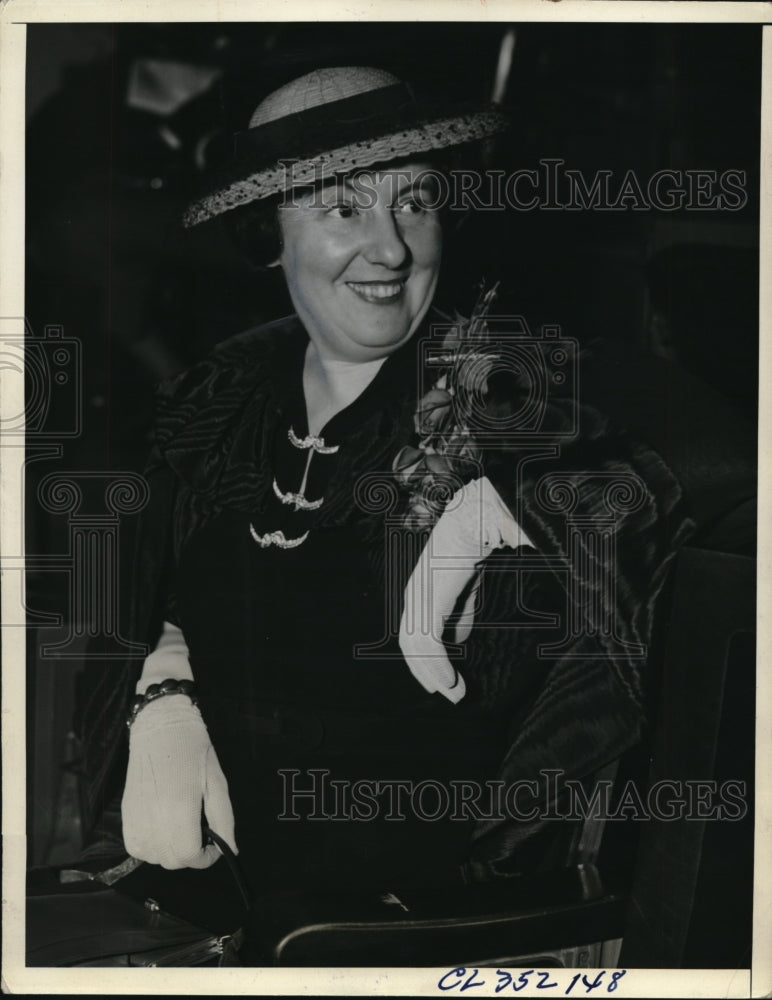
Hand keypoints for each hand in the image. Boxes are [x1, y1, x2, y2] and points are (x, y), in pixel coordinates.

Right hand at [122, 695, 237, 868]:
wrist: (159, 728)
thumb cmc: (193, 750)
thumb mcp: (217, 782)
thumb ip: (224, 819)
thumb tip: (231, 849)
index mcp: (180, 808)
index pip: (189, 855)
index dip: (205, 858)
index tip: (213, 845)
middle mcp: (153, 818)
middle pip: (172, 861)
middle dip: (191, 854)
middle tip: (200, 832)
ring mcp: (134, 819)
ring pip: (154, 858)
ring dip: (171, 852)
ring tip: (181, 828)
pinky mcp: (124, 816)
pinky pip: (136, 848)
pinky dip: (152, 847)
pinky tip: (162, 828)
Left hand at [399, 476, 532, 702]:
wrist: (483, 510)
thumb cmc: (479, 538)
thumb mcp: (471, 583)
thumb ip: (462, 609)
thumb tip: (457, 639)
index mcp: (424, 588)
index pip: (415, 633)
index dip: (426, 661)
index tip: (446, 683)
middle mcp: (415, 592)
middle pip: (409, 643)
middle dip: (427, 673)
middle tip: (450, 694)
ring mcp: (420, 593)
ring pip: (415, 646)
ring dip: (433, 674)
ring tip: (453, 693)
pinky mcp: (431, 595)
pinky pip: (428, 640)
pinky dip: (437, 665)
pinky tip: (451, 681)